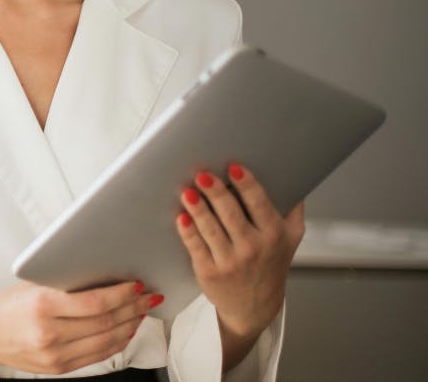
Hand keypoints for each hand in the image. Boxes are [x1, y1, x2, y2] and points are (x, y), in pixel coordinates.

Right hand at [0, 279, 161, 373]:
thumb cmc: (8, 306)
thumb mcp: (33, 285)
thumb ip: (66, 282)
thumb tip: (106, 275)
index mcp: (42, 305)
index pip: (94, 303)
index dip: (121, 295)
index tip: (136, 285)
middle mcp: (49, 333)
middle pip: (105, 322)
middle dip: (132, 308)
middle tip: (148, 296)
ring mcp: (55, 354)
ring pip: (107, 341)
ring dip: (130, 325)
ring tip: (141, 311)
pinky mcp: (60, 368)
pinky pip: (98, 355)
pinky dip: (117, 342)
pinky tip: (125, 330)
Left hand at [175, 163, 304, 367]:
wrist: (256, 306)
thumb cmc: (271, 264)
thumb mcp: (290, 238)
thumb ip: (292, 209)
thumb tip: (292, 177)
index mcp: (274, 235)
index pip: (259, 204)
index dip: (247, 185)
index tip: (234, 168)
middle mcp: (253, 248)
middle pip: (231, 214)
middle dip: (216, 192)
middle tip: (202, 174)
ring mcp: (230, 262)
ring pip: (211, 229)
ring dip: (197, 208)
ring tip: (187, 191)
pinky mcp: (209, 272)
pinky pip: (195, 247)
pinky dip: (188, 231)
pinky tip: (181, 217)